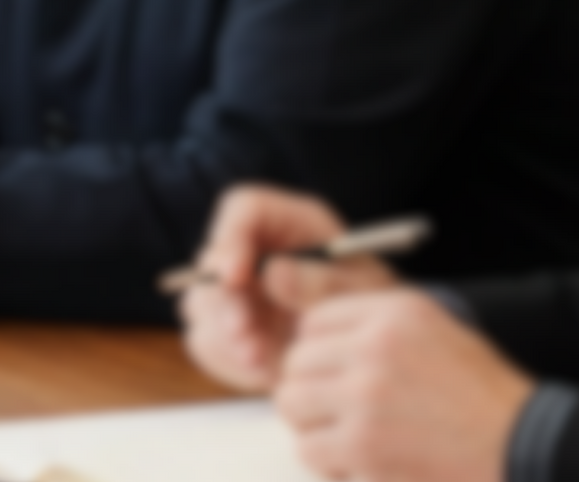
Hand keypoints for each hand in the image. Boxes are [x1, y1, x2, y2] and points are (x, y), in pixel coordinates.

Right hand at [183, 184, 398, 392]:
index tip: (234, 276)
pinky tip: (263, 371)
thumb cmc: (378, 310)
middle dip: (224, 302)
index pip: (244, 208)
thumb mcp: (364, 292)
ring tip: (262, 361)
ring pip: (201, 304)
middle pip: (211, 260)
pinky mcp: (227, 323)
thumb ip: (323, 281)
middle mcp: (256, 248)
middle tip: (244, 336)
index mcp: (291, 223)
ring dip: (225, 336)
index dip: (230, 238)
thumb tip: (271, 274)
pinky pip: (206, 340)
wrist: (373, 351)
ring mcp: (237, 287)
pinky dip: (229, 360)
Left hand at [273, 290, 529, 481]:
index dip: (320, 353)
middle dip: (312, 391)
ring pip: (292, 405)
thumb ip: (375, 327)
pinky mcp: (363, 446)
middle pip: (295, 363)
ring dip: (314, 426)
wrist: (527, 447)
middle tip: (341, 414)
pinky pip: (309, 448)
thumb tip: (304, 334)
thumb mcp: (438, 333)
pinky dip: (330, 461)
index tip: (338, 376)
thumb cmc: (484, 397)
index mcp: (395, 313)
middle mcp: (375, 347)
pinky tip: (363, 464)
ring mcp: (365, 397)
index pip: (314, 322)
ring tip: (350, 438)